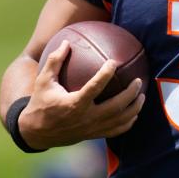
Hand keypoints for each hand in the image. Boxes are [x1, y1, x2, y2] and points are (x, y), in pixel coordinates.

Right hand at [19, 40, 144, 149]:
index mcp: (75, 103)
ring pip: (120, 121)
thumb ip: (55, 60)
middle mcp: (86, 118)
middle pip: (116, 107)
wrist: (36, 132)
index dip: (106, 74)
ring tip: (142, 95)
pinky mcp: (94, 135)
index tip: (114, 61)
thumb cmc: (41, 102)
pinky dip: (128, 122)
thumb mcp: (43, 80)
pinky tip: (134, 113)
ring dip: (134, 108)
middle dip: (130, 94)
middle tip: (138, 80)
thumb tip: (67, 41)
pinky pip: (116, 131)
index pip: (95, 87)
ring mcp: (92, 129)